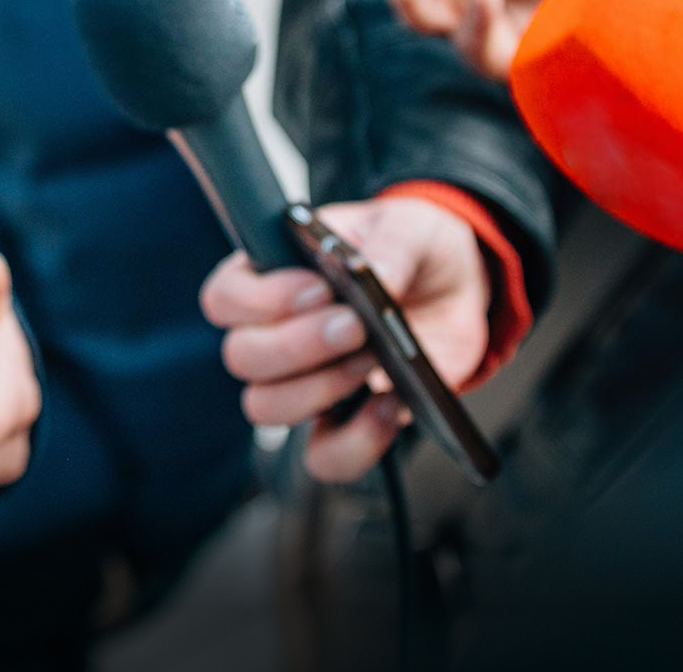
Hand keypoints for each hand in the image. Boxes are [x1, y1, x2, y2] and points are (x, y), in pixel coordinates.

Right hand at [199, 195, 490, 481]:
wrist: (456, 291)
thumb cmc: (411, 249)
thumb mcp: (410, 227)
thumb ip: (391, 244)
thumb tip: (375, 275)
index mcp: (271, 275)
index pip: (226, 297)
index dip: (260, 300)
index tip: (319, 288)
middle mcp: (274, 333)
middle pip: (242, 357)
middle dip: (297, 345)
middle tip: (355, 325)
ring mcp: (303, 383)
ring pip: (266, 407)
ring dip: (319, 389)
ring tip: (372, 360)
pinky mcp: (341, 421)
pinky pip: (324, 456)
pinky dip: (355, 442)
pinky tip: (389, 407)